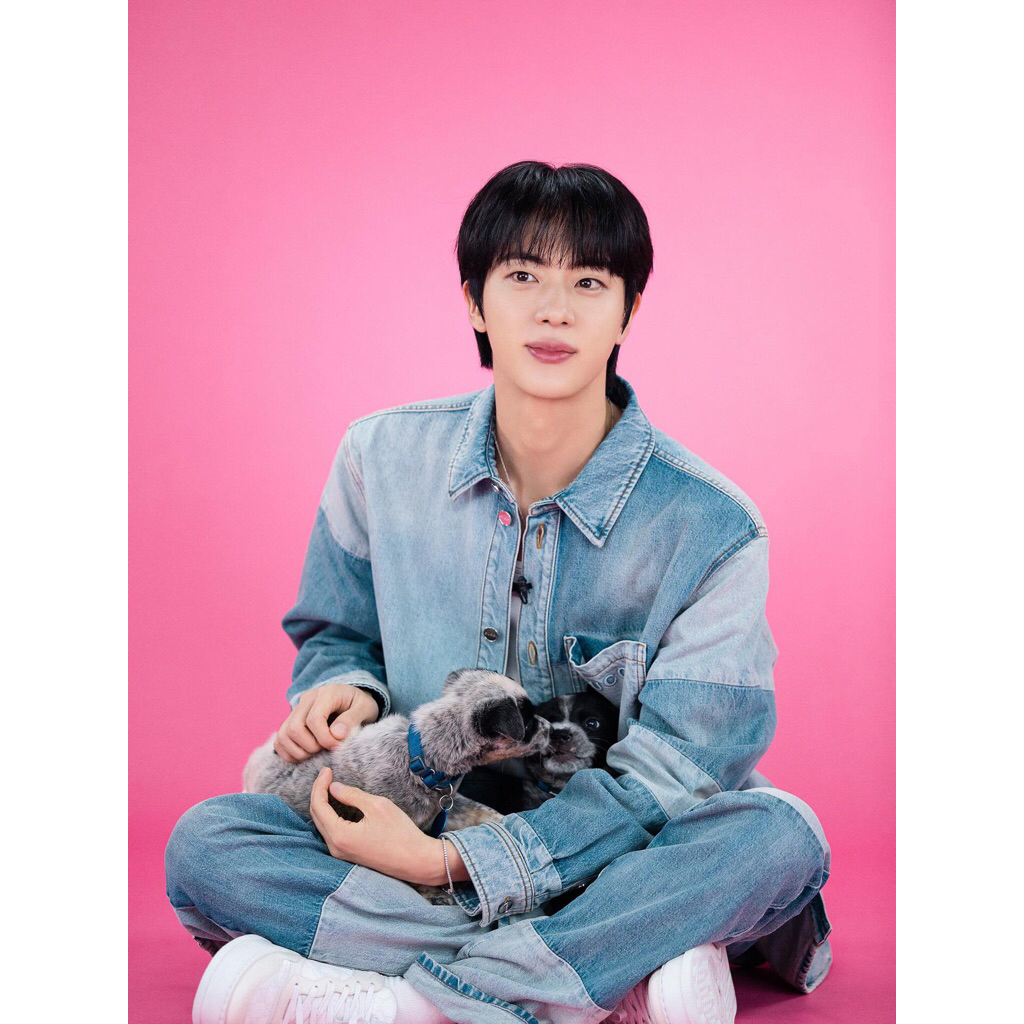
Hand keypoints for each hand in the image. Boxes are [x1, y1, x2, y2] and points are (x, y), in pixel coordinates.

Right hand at [273, 683, 379, 762]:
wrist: (352, 700)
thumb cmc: (360, 705)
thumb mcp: (366, 709)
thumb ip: (353, 719)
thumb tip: (336, 734)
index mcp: (327, 693)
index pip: (314, 719)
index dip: (325, 739)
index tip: (337, 746)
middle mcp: (307, 699)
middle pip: (295, 728)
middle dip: (311, 746)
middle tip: (327, 749)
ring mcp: (296, 710)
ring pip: (284, 735)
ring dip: (300, 751)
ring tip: (317, 752)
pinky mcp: (289, 721)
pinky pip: (279, 741)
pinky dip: (289, 753)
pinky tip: (306, 755)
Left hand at [308, 768, 444, 884]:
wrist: (415, 861)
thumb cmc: (400, 833)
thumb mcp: (377, 806)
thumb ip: (352, 795)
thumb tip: (334, 788)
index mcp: (340, 835)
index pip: (318, 806)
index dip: (320, 785)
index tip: (327, 769)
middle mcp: (335, 847)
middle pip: (316, 816)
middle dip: (319, 792)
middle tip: (327, 774)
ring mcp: (341, 854)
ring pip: (322, 824)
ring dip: (323, 804)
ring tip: (329, 785)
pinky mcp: (348, 855)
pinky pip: (331, 832)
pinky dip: (330, 815)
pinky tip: (336, 804)